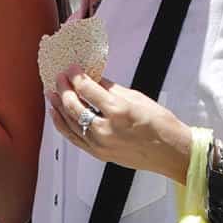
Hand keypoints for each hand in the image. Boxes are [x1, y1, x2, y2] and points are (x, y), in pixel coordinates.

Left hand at [47, 69, 191, 177]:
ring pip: (70, 123)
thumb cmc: (161, 125)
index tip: (71, 69)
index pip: (87, 90)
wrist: (172, 153)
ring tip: (51, 93)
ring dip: (58, 107)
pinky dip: (62, 125)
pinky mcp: (99, 154)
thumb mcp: (137, 98)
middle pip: (74, 106)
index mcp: (118, 111)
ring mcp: (100, 144)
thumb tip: (94, 79)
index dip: (76, 77)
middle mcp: (106, 129)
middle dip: (64, 89)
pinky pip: (74, 138)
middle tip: (59, 78)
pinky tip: (57, 115)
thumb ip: (111, 88)